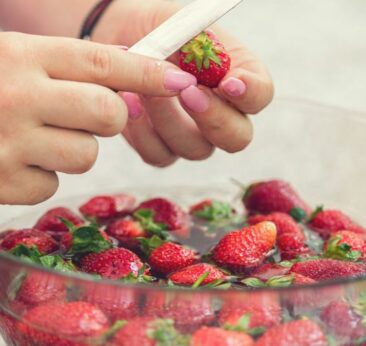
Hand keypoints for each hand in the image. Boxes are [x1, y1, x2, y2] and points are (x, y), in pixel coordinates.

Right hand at [0, 32, 196, 203]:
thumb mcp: (14, 60)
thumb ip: (67, 66)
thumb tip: (133, 72)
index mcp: (21, 55)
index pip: (104, 61)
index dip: (148, 71)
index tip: (181, 79)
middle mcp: (16, 96)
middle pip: (108, 113)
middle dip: (107, 117)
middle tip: (80, 114)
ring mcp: (7, 143)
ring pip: (86, 155)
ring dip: (70, 148)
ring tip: (31, 136)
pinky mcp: (1, 182)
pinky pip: (52, 184)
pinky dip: (40, 175)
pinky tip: (11, 160)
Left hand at [94, 0, 273, 166]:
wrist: (123, 37)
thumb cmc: (160, 30)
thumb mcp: (185, 29)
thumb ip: (209, 52)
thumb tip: (227, 80)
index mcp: (236, 81)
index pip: (260, 96)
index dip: (250, 95)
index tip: (229, 82)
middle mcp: (221, 115)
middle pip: (237, 138)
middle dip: (214, 119)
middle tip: (188, 91)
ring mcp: (192, 136)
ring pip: (196, 149)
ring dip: (168, 118)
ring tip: (143, 88)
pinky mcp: (161, 147)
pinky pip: (160, 155)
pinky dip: (142, 132)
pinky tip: (130, 102)